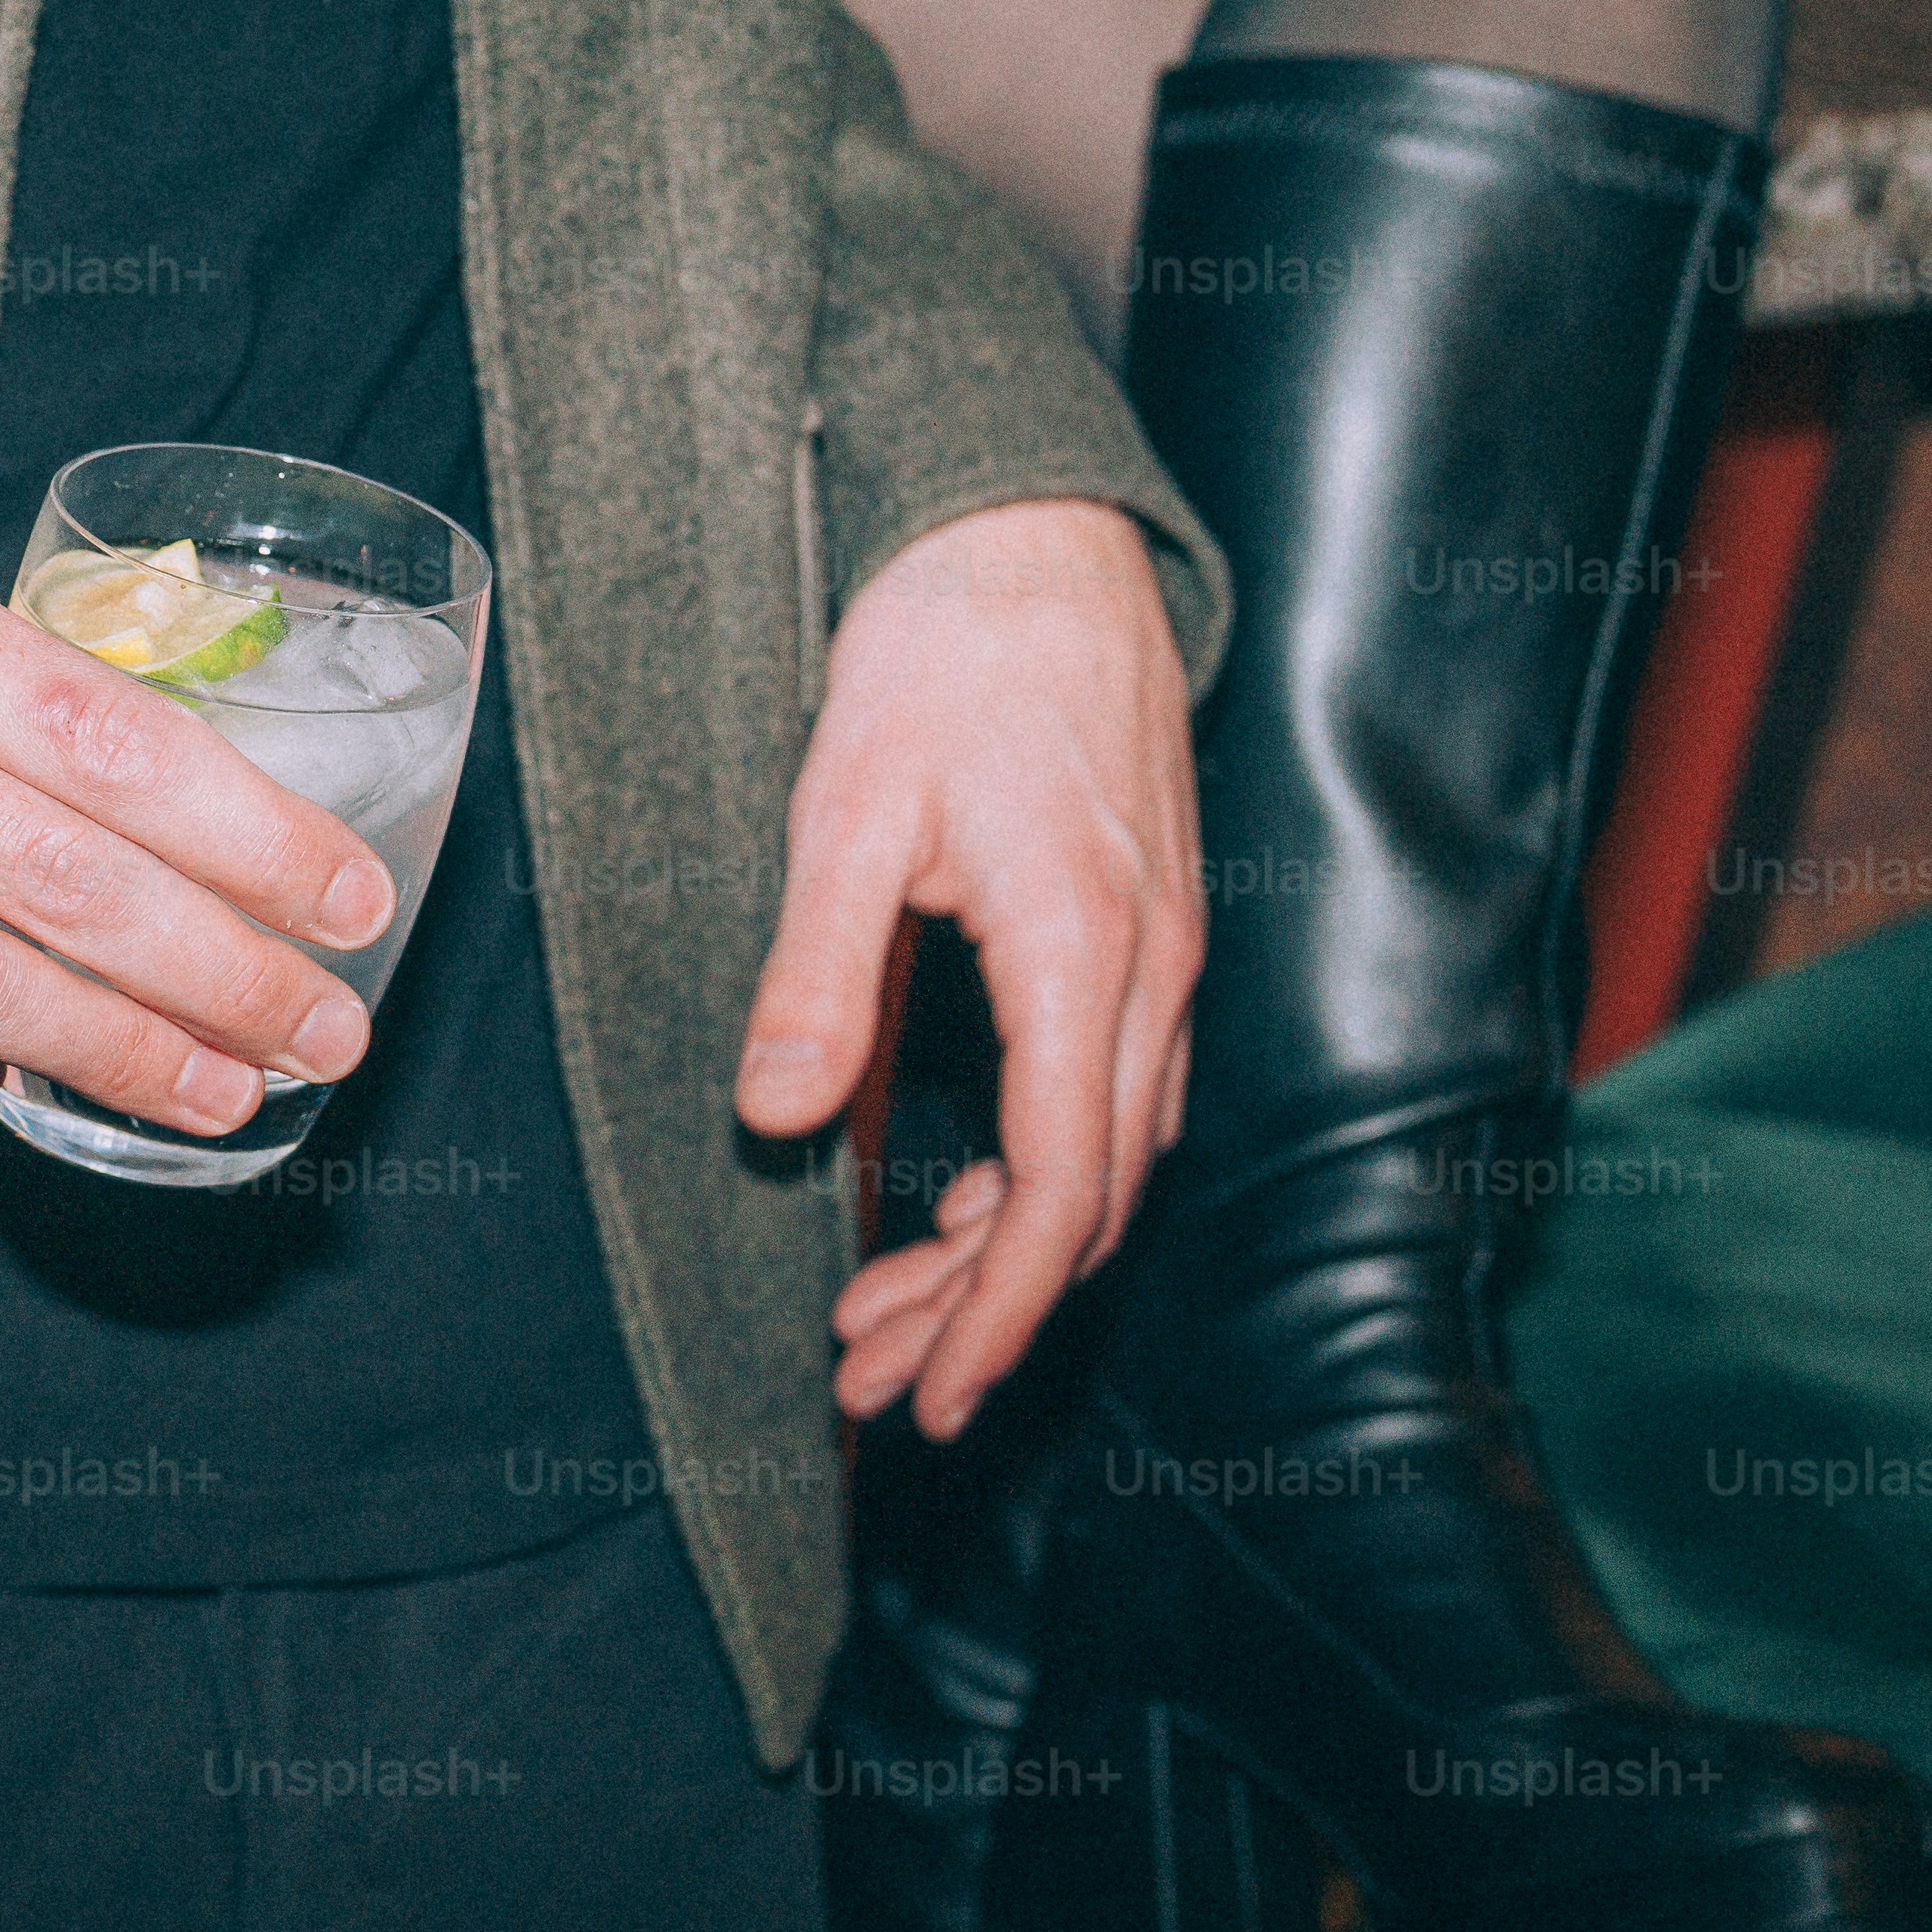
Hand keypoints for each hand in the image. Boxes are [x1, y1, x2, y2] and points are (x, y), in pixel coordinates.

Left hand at [729, 498, 1200, 1437]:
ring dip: (1006, 1251)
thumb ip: (815, 974)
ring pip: (1105, 1157)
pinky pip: (1112, 1094)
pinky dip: (1041, 1173)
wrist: (1036, 536)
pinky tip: (963, 1203)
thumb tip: (771, 1120)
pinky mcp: (1143, 930)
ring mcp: (1161, 951)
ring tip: (889, 1318)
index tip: (928, 1395)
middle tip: (874, 1383)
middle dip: (982, 1309)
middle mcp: (1149, 967)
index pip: (1061, 1187)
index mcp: (1084, 950)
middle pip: (1089, 1199)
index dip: (994, 1310)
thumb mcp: (846, 809)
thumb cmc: (942, 653)